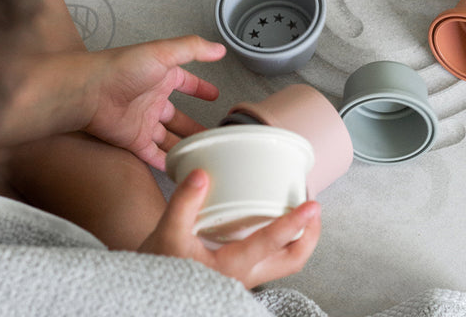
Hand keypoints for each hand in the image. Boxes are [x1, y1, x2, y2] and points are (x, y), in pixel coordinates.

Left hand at [82, 36, 225, 169]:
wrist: (88, 92)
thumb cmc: (119, 69)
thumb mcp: (162, 52)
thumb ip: (192, 48)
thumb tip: (218, 48)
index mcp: (160, 77)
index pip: (185, 82)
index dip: (199, 89)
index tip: (213, 95)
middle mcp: (151, 99)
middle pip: (177, 116)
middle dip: (192, 125)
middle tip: (210, 135)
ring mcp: (142, 121)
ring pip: (167, 137)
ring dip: (182, 145)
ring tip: (200, 154)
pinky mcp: (132, 140)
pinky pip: (152, 154)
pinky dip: (165, 161)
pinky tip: (178, 168)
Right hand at [138, 169, 321, 287]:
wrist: (150, 292)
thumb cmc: (158, 265)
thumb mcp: (166, 233)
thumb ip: (183, 203)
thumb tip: (200, 174)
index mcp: (231, 267)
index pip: (271, 244)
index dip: (294, 223)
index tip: (311, 205)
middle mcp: (245, 276)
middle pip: (293, 259)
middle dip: (310, 234)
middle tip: (314, 206)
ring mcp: (245, 278)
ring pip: (286, 263)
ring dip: (301, 239)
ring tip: (304, 213)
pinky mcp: (241, 274)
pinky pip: (273, 261)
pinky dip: (284, 242)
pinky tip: (278, 223)